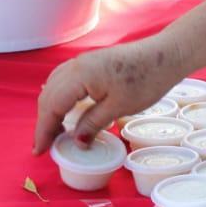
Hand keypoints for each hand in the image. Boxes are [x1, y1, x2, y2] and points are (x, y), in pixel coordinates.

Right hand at [33, 37, 184, 153]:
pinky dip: (60, 97)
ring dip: (51, 109)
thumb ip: (92, 123)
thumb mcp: (119, 107)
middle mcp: (77, 65)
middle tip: (45, 146)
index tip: (39, 151)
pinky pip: (65, 80)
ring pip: (54, 86)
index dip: (43, 130)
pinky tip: (65, 109)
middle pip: (49, 95)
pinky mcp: (92, 62)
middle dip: (44, 121)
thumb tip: (76, 142)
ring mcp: (83, 61)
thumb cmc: (147, 80)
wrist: (166, 55)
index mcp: (80, 75)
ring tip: (55, 132)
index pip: (52, 105)